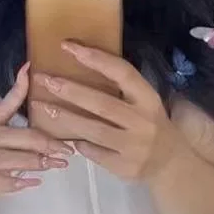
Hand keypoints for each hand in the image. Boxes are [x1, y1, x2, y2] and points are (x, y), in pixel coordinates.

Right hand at [0, 64, 70, 213]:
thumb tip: (28, 83)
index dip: (15, 91)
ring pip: (1, 160)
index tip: (31, 74)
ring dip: (31, 162)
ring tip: (53, 164)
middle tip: (63, 149)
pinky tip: (34, 183)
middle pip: (6, 136)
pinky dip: (16, 183)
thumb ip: (9, 120)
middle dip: (39, 142)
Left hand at [31, 43, 183, 182]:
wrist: (171, 163)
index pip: (122, 73)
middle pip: (101, 103)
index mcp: (149, 98)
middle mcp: (143, 121)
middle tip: (45, 79)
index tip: (69, 47)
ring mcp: (133, 146)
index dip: (96, 58)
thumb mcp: (146, 103)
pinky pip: (93, 152)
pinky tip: (66, 137)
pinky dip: (79, 143)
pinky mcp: (123, 166)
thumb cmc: (151, 125)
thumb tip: (83, 63)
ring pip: (92, 129)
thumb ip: (123, 89)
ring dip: (65, 117)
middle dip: (70, 90)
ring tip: (42, 106)